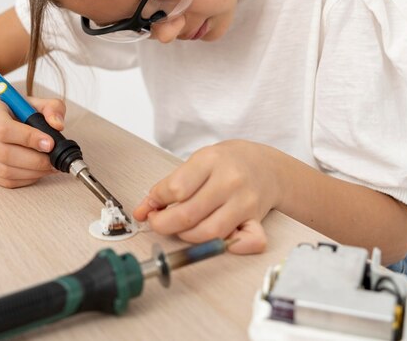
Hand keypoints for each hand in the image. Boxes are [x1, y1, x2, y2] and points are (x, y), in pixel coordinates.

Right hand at [0, 96, 65, 187]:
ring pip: (5, 171)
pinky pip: (5, 181)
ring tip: (50, 166)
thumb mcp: (38, 103)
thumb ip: (52, 108)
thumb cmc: (20, 111)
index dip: (28, 138)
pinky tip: (39, 171)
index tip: (50, 144)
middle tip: (54, 160)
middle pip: (4, 153)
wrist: (2, 119)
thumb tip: (57, 125)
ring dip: (33, 172)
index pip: (4, 129)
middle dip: (35, 160)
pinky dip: (26, 179)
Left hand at [133, 140, 281, 253]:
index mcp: (211, 160)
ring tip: (181, 228)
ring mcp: (244, 202)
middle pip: (188, 214)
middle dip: (164, 225)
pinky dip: (230, 247)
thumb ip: (169, 185)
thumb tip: (141, 210)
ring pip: (209, 233)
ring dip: (187, 237)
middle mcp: (230, 180)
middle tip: (158, 223)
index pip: (176, 188)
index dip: (156, 202)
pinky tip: (216, 240)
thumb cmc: (228, 162)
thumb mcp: (198, 161)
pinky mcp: (257, 220)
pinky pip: (246, 242)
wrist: (265, 165)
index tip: (152, 206)